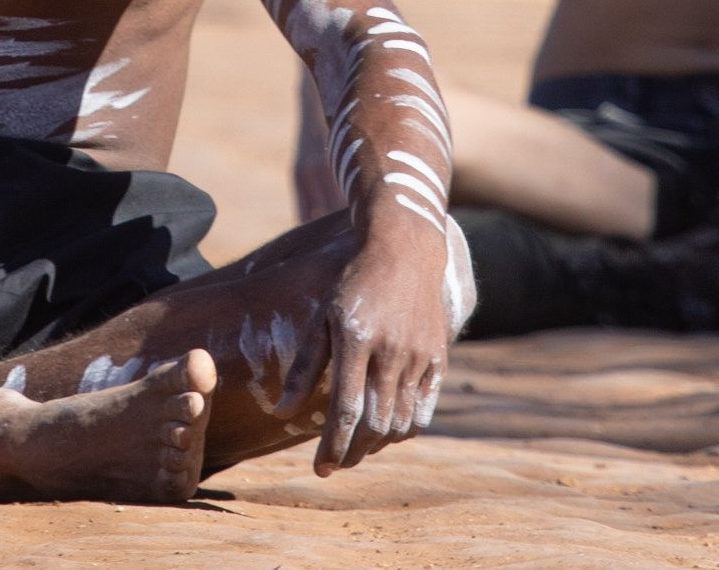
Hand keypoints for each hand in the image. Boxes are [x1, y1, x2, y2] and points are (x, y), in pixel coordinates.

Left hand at [291, 212, 452, 474]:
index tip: (319, 469)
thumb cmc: (352, 282)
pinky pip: (424, 408)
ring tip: (357, 451)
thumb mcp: (321, 317)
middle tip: (336, 465)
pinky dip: (406, 429)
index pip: (347, 410)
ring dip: (378, 445)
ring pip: (401, 420)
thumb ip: (304, 367)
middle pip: (375, 423)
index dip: (333, 445)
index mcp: (355, 339)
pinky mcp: (438, 357)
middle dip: (354, 452)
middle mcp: (391, 351)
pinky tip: (387, 434)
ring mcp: (419, 355)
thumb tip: (281, 412)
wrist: (403, 248)